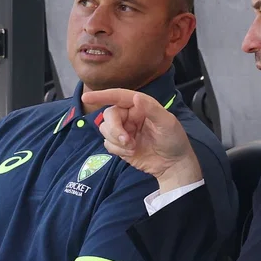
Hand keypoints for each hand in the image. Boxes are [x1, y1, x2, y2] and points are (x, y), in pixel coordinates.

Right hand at [81, 88, 201, 190]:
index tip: (86, 98)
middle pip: (109, 115)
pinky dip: (117, 150)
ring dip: (117, 141)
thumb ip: (151, 109)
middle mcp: (129, 116)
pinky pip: (108, 143)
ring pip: (105, 130)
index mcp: (140, 106)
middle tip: (126, 141)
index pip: (118, 96)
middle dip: (114, 129)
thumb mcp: (167, 122)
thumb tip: (135, 97)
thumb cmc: (174, 139)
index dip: (102, 96)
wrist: (173, 164)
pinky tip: (131, 153)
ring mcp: (123, 130)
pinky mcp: (120, 145)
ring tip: (133, 148)